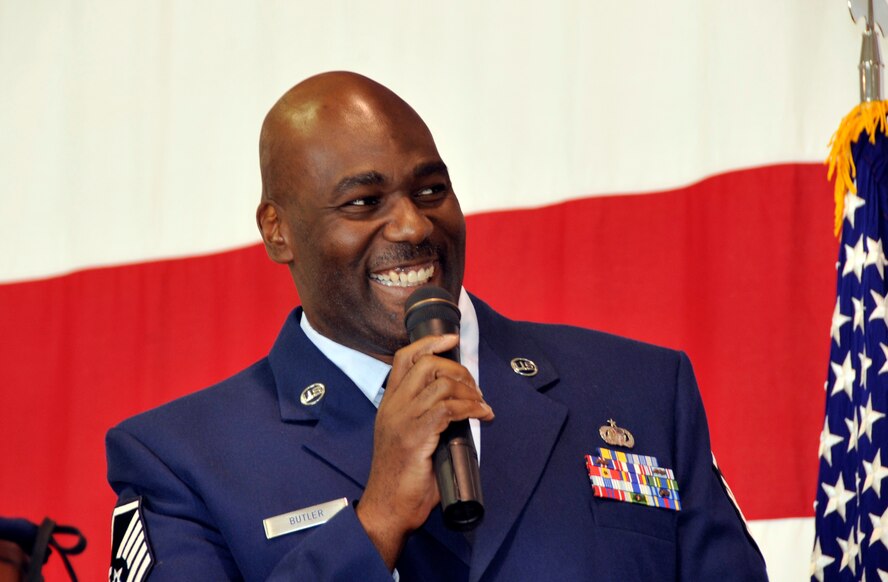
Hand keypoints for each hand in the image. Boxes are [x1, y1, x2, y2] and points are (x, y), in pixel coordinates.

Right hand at [355, 334, 493, 568]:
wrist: (388, 509)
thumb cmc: (402, 480)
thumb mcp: (410, 439)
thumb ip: (427, 420)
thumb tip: (459, 411)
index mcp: (389, 404)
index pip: (404, 358)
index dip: (430, 343)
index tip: (451, 339)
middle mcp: (393, 406)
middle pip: (425, 364)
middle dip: (458, 369)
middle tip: (474, 388)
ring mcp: (403, 420)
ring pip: (439, 384)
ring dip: (468, 390)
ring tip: (480, 405)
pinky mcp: (416, 436)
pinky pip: (448, 409)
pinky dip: (470, 408)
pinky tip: (481, 415)